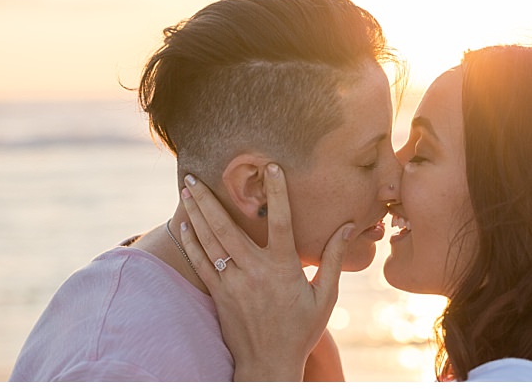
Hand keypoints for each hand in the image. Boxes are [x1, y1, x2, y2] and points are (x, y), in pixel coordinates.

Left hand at [179, 163, 354, 380]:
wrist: (269, 364)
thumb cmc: (301, 330)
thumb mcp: (324, 296)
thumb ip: (333, 259)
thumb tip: (346, 227)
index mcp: (283, 267)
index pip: (280, 221)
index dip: (277, 192)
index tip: (271, 166)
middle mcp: (254, 271)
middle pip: (228, 226)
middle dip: (209, 198)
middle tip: (194, 175)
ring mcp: (232, 283)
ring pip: (210, 241)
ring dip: (196, 214)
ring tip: (186, 191)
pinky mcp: (218, 295)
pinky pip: (201, 264)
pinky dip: (192, 243)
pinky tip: (185, 225)